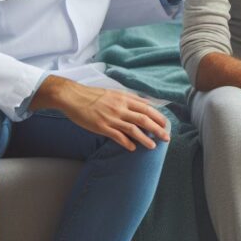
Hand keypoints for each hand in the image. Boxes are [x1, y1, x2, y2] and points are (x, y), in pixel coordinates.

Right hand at [31, 76, 169, 150]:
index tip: (166, 124)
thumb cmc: (94, 95)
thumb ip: (130, 99)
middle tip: (166, 137)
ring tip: (153, 146)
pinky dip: (126, 143)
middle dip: (157, 129)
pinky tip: (133, 148)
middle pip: (143, 119)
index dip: (158, 117)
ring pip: (133, 129)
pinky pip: (117, 136)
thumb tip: (146, 104)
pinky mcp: (101, 126)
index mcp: (124, 98)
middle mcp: (120, 107)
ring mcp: (111, 117)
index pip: (146, 108)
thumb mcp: (115, 93)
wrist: (73, 97)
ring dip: (145, 138)